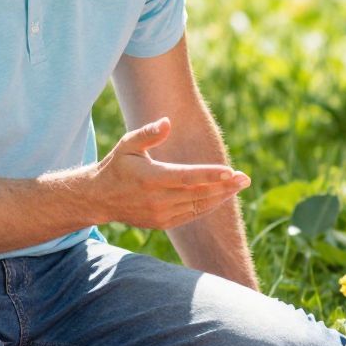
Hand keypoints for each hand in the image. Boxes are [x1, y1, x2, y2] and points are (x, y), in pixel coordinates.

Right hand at [89, 116, 249, 230]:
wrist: (100, 198)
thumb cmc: (117, 165)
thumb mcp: (127, 144)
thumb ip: (148, 133)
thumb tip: (168, 122)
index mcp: (150, 178)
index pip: (187, 177)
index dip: (210, 175)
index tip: (230, 171)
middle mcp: (157, 199)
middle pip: (198, 194)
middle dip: (224, 186)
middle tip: (245, 178)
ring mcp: (161, 215)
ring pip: (198, 206)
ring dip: (221, 197)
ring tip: (239, 186)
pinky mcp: (163, 223)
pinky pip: (192, 215)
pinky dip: (208, 207)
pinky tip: (222, 196)